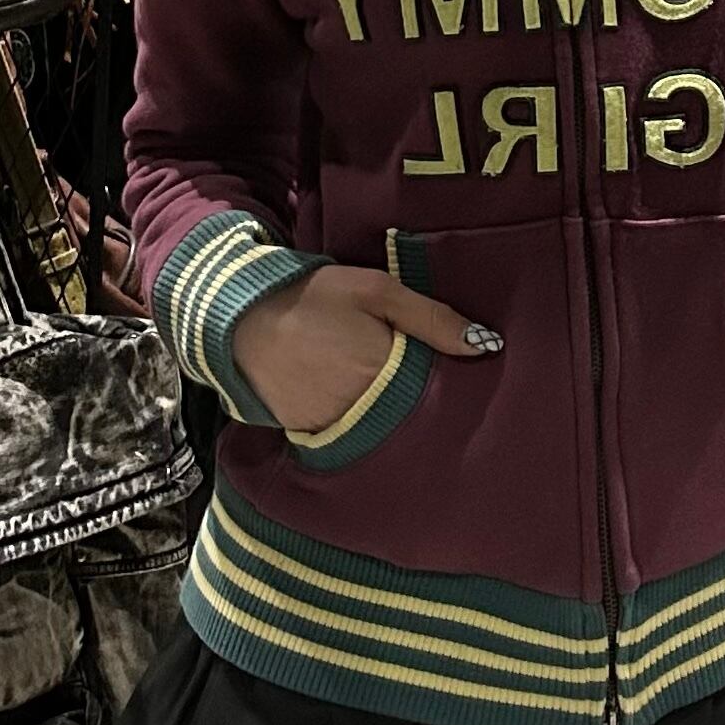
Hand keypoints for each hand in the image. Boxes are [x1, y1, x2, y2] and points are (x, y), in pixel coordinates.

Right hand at [232, 264, 497, 434]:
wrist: (238, 315)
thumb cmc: (311, 296)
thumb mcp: (376, 290)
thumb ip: (432, 318)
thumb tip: (486, 345)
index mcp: (383, 373)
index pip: (434, 393)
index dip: (444, 385)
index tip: (451, 375)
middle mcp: (360, 410)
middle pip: (407, 416)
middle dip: (414, 401)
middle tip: (408, 376)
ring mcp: (331, 427)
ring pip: (375, 429)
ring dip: (383, 414)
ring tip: (374, 384)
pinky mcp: (305, 433)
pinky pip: (342, 434)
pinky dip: (350, 419)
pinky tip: (346, 396)